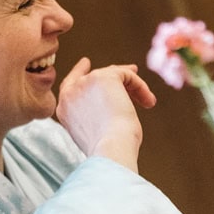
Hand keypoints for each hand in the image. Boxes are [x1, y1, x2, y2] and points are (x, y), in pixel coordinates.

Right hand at [56, 57, 156, 171]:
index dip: (78, 72)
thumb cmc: (109, 150)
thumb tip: (114, 102)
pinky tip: (148, 102)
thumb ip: (96, 115)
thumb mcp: (96, 132)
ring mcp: (85, 83)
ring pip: (113, 75)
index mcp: (64, 110)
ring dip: (133, 88)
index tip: (86, 62)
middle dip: (113, 72)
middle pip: (92, 76)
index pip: (68, 85)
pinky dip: (140, 87)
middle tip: (132, 69)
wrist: (111, 150)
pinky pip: (126, 75)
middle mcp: (70, 94)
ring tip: (148, 102)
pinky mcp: (103, 77)